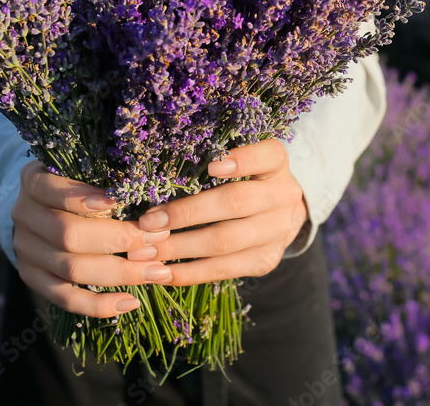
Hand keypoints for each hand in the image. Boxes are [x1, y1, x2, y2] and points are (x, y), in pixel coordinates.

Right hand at [11, 161, 173, 318]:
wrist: (41, 207)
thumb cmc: (75, 183)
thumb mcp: (81, 171)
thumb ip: (103, 178)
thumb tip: (147, 201)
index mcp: (33, 182)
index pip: (52, 190)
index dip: (83, 198)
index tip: (120, 200)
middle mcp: (23, 216)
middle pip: (68, 235)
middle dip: (119, 239)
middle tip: (157, 241)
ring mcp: (25, 250)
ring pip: (71, 269)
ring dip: (120, 272)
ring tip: (156, 271)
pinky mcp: (32, 278)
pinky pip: (65, 298)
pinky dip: (98, 304)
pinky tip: (130, 302)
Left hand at [126, 139, 308, 285]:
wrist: (283, 214)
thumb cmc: (248, 179)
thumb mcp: (243, 159)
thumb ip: (216, 159)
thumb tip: (161, 174)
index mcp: (276, 164)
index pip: (267, 156)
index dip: (242, 161)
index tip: (211, 167)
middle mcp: (282, 197)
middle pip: (234, 204)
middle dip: (186, 214)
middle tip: (147, 223)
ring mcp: (277, 232)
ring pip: (224, 242)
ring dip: (180, 247)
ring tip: (145, 251)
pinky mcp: (265, 261)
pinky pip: (223, 270)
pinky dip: (189, 273)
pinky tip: (162, 273)